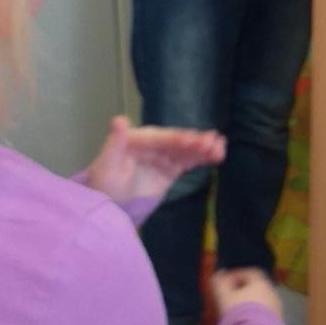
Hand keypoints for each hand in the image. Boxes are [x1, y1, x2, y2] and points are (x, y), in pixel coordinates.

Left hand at [88, 116, 224, 205]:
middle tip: (214, 142)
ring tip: (221, 148)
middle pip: (177, 142)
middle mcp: (153, 144)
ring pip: (186, 150)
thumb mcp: (106, 165)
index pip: (160, 138)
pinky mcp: (171, 169)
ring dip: (204, 148)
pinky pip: (188, 161)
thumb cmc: (104, 184)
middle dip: (195, 142)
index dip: (177, 139)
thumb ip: (115, 142)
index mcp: (138, 140)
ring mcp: (163, 157)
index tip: (194, 139)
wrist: (108, 205)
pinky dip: (202, 158)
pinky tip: (217, 156)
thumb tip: (119, 119)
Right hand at [210, 267, 282, 319]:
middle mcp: (272, 293)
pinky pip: (264, 316)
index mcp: (261, 283)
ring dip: (249, 305)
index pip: (250, 273)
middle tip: (229, 299)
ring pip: (261, 303)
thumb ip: (219, 283)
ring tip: (235, 314)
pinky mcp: (277, 324)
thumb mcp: (223, 296)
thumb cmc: (238, 311)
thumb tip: (218, 274)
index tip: (225, 283)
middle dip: (243, 291)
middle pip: (257, 288)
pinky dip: (254, 316)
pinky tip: (244, 324)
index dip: (236, 275)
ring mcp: (277, 309)